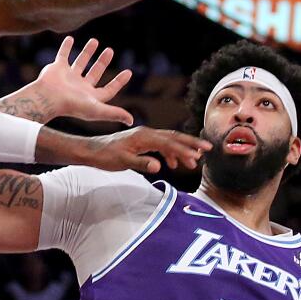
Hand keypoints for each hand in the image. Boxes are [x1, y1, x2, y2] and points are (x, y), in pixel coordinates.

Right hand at [33, 36, 133, 123]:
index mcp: (90, 97)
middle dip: (102, 62)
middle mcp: (79, 87)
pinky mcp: (57, 68)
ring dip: (87, 52)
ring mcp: (68, 77)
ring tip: (95, 40)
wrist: (47, 98)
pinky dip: (66, 47)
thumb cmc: (71, 106)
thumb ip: (114, 113)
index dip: (119, 82)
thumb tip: (131, 121)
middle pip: (94, 73)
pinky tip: (70, 38)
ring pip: (80, 62)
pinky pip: (62, 55)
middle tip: (110, 51)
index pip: (108, 89)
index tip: (129, 72)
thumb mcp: (97, 110)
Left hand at [82, 127, 210, 173]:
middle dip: (191, 144)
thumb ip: (141, 163)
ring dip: (182, 151)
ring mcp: (144, 137)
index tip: (198, 156)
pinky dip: (170, 154)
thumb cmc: (106, 156)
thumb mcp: (123, 161)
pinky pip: (161, 146)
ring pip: (168, 142)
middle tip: (207, 149)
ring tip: (194, 162)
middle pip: (173, 137)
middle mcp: (146, 133)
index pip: (169, 142)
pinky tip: (173, 164)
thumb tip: (159, 166)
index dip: (185, 149)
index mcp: (144, 136)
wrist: (92, 151)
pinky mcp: (141, 142)